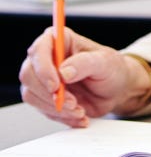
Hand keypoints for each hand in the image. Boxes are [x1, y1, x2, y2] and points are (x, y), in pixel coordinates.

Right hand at [18, 27, 146, 126]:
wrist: (116, 90)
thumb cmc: (111, 69)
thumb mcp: (105, 62)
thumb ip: (85, 63)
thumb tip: (63, 71)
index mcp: (60, 41)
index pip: (39, 50)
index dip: (43, 69)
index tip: (56, 85)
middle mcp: (46, 58)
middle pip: (28, 75)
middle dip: (49, 93)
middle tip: (72, 102)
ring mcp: (42, 79)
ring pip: (32, 95)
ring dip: (56, 107)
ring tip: (80, 110)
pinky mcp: (43, 97)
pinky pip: (42, 109)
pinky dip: (61, 116)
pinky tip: (79, 115)